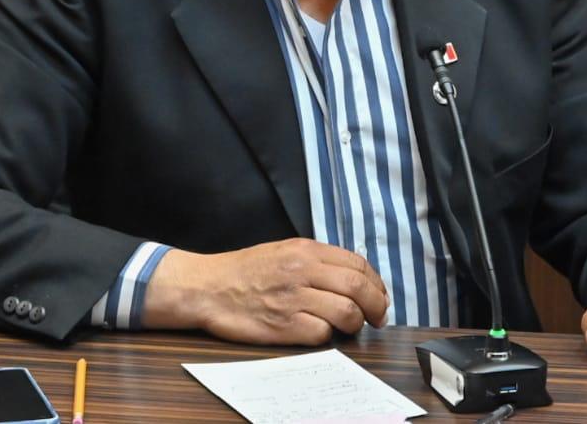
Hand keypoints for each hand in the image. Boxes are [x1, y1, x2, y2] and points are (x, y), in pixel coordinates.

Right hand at [142, 238, 389, 344]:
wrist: (207, 287)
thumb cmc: (244, 271)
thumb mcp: (283, 251)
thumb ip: (316, 260)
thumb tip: (352, 277)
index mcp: (305, 250)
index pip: (358, 265)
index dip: (376, 284)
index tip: (379, 297)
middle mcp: (303, 271)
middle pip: (359, 288)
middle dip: (376, 306)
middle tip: (377, 318)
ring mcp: (293, 299)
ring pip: (347, 312)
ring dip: (355, 324)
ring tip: (350, 328)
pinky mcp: (284, 326)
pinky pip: (322, 334)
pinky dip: (327, 336)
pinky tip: (319, 332)